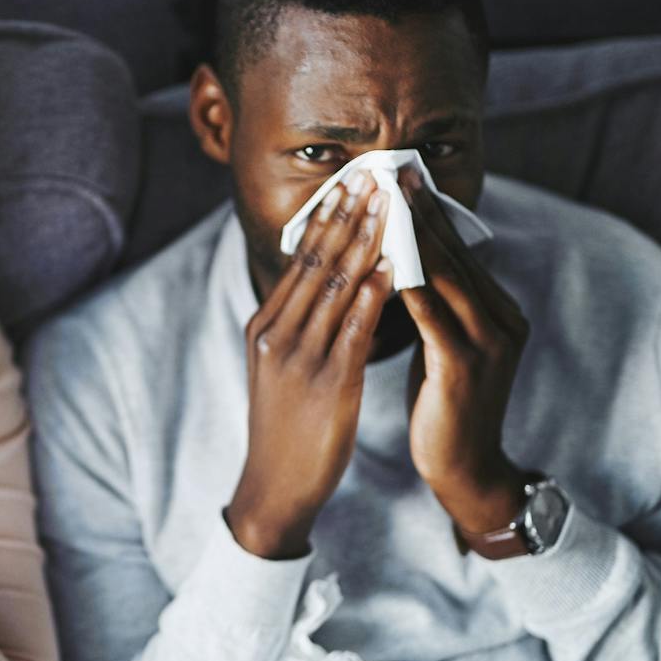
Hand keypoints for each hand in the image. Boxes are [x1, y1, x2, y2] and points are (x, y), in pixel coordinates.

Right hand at [227, 173, 393, 558]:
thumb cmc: (285, 429)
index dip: (327, 218)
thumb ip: (299, 327)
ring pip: (336, 286)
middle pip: (316, 261)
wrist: (275, 484)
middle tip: (373, 176)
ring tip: (390, 207)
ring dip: (366, 241)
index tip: (350, 184)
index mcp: (265, 326)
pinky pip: (354, 327)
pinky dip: (375, 292)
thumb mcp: (280, 369)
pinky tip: (395, 266)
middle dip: (347, 216)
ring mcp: (299, 357)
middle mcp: (277, 333)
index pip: (299, 260)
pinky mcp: (327, 382)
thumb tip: (330, 288)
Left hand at [399, 171, 530, 531]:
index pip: (457, 249)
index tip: (396, 175)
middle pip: (452, 253)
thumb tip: (406, 260)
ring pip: (443, 277)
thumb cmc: (444, 404)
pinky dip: (407, 288)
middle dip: (417, 212)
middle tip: (387, 171)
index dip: (426, 211)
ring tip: (380, 205)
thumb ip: (435, 304)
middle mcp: (501, 319)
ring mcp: (488, 344)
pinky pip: (431, 318)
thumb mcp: (442, 344)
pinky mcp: (464, 369)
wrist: (464, 469)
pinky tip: (381, 266)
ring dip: (410, 239)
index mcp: (497, 310)